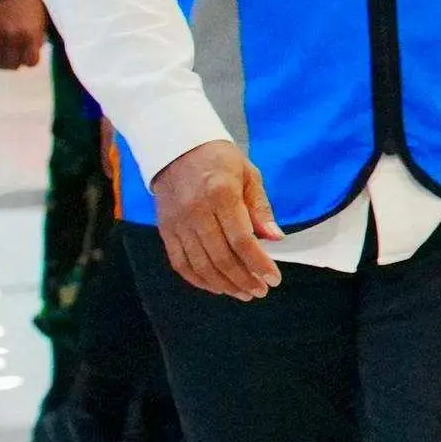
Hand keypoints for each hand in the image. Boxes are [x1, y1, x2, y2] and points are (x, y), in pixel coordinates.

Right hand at [147, 140, 280, 299]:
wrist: (176, 148)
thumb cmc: (220, 160)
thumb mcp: (249, 175)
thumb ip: (261, 209)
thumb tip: (275, 238)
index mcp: (221, 196)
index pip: (242, 240)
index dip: (258, 263)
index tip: (274, 279)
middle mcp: (196, 212)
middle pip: (220, 257)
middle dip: (243, 279)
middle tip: (260, 291)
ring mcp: (177, 223)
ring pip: (199, 264)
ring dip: (223, 284)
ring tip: (243, 293)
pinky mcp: (165, 230)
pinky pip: (180, 262)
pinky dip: (198, 279)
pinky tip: (216, 287)